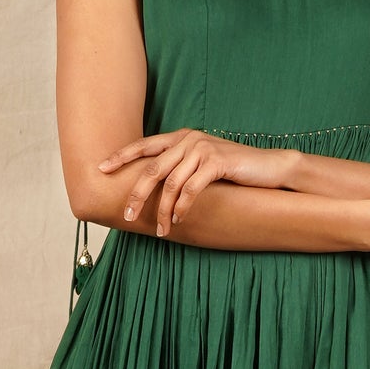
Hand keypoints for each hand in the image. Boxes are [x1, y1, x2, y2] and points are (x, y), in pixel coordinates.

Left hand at [97, 129, 286, 235]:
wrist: (268, 167)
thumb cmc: (233, 170)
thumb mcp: (201, 165)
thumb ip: (179, 168)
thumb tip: (152, 188)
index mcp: (181, 138)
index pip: (144, 146)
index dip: (121, 157)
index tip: (101, 168)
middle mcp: (188, 139)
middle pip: (152, 168)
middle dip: (136, 195)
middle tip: (126, 216)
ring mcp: (202, 149)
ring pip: (170, 183)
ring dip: (162, 211)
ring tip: (160, 230)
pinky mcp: (216, 162)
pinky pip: (190, 188)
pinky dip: (182, 207)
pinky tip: (178, 220)